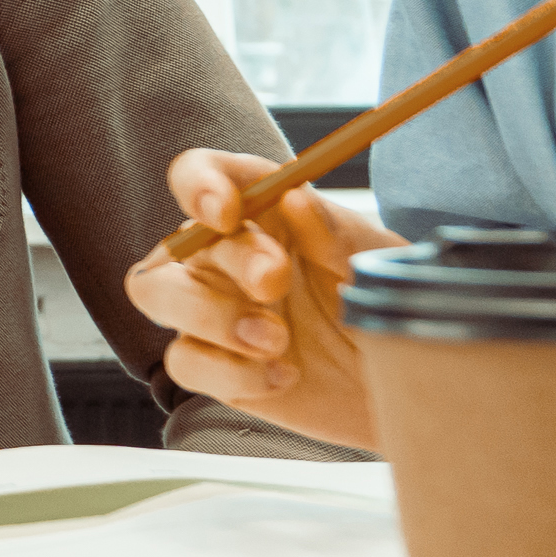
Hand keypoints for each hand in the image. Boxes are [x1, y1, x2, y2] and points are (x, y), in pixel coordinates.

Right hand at [134, 148, 383, 446]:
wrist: (400, 381)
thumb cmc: (384, 305)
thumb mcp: (376, 261)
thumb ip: (335, 231)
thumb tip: (294, 197)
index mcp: (259, 210)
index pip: (200, 174)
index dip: (198, 184)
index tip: (226, 211)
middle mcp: (224, 254)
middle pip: (177, 241)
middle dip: (227, 261)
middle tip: (276, 282)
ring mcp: (210, 309)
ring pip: (155, 295)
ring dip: (210, 315)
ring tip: (276, 340)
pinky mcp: (211, 365)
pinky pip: (184, 362)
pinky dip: (232, 373)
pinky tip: (284, 375)